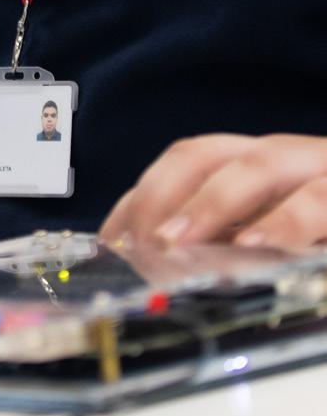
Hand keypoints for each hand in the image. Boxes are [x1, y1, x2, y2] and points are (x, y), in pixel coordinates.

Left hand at [99, 134, 326, 248]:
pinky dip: (287, 220)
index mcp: (257, 162)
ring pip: (258, 165)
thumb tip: (158, 261)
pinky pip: (319, 198)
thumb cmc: (321, 214)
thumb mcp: (273, 225)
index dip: (141, 194)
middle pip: (207, 154)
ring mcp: (321, 167)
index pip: (183, 162)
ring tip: (178, 243)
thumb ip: (229, 235)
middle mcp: (285, 155)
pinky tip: (263, 245)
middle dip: (163, 193)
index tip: (109, 240)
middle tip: (137, 242)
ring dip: (212, 203)